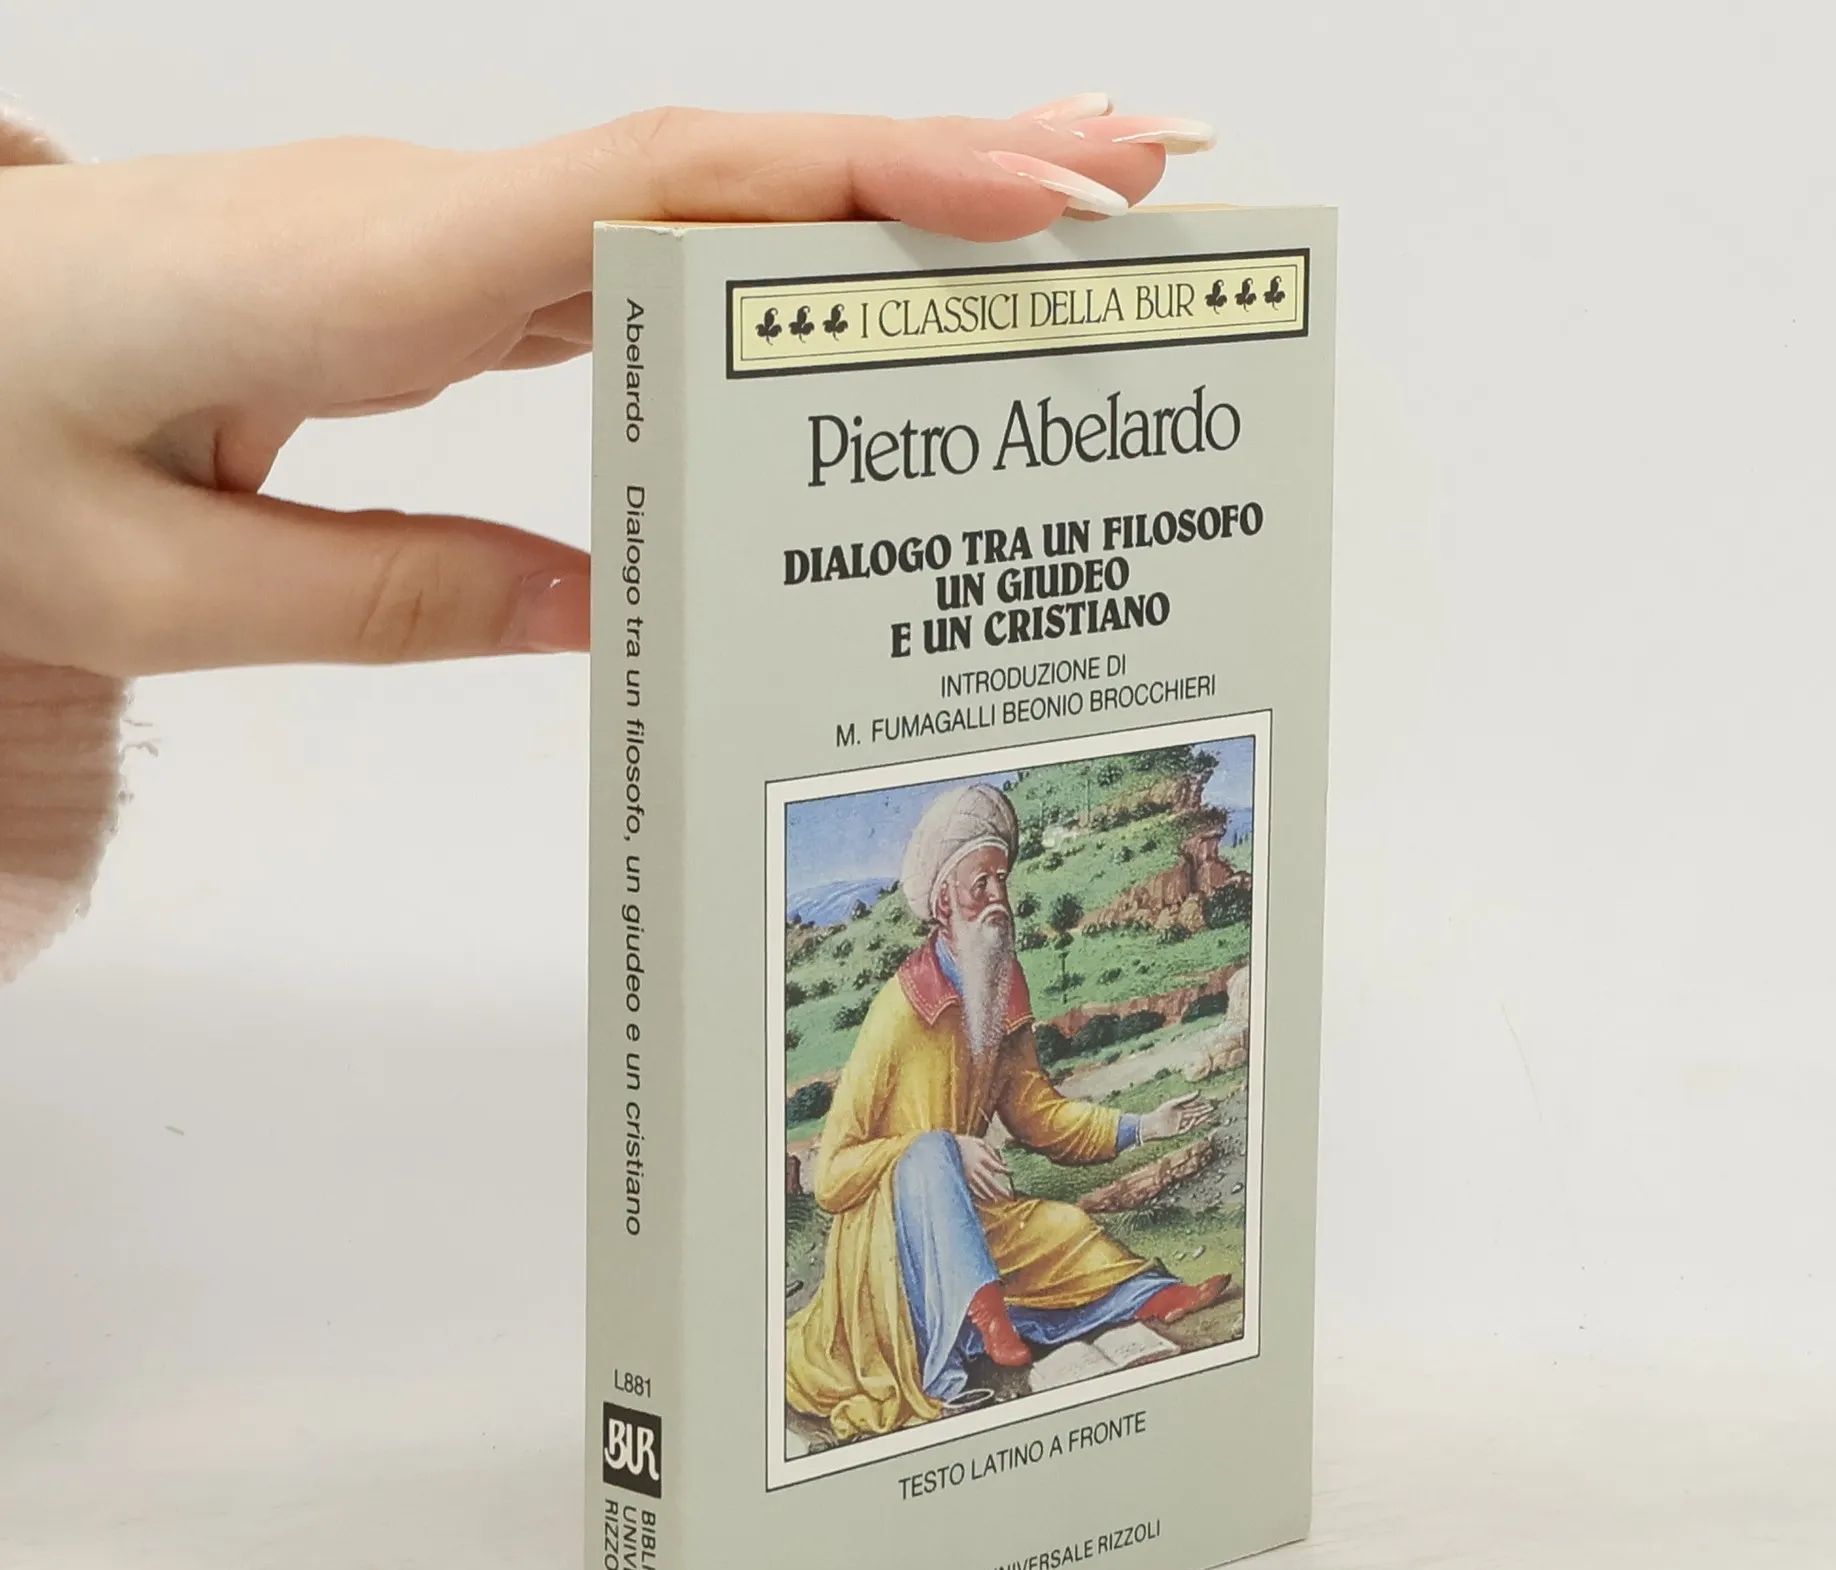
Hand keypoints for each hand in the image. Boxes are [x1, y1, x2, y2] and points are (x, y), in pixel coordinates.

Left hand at [0, 96, 1207, 676]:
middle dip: (944, 157)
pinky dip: (773, 251)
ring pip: (701, 191)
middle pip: (727, 158)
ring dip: (885, 193)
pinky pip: (636, 247)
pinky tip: (856, 288)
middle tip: (1138, 176)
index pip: (659, 190)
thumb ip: (396, 598)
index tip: (1031, 197)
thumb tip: (607, 612)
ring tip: (1059, 226)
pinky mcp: (437, 276)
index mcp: (367, 275)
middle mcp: (427, 223)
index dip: (860, 180)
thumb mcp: (162, 586)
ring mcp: (439, 238)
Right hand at [955, 1135, 1012, 1204]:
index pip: (995, 1166)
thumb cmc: (961, 1143)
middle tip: (1009, 1196)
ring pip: (981, 1188)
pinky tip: (984, 1199)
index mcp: (980, 1157)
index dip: (1004, 1170)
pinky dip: (979, 1195)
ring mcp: (967, 1175)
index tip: (1010, 1173)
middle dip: (1000, 1189)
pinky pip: (971, 1190)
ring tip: (997, 1200)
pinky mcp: (961, 1179)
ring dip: (990, 1194)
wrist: (943, 1147)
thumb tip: (1001, 1158)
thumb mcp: (977, 1141)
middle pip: (990, 1181)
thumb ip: (989, 1149)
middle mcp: (975, 1168)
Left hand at [1137, 1094, 1215, 1143]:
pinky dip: (1192, 1123)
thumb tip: (1198, 1092)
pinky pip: (1188, 1127)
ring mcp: (1181, 1124)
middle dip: (1204, 1111)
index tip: (1209, 1102)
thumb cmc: (1161, 1112)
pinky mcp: (1179, 1131)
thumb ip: (1186, 1098)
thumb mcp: (1174, 1103)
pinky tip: (1195, 1118)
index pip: (1193, 1107)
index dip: (1201, 1105)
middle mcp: (1182, 1117)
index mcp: (1180, 1110)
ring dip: (1201, 1118)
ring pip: (1194, 1121)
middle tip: (1213, 1108)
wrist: (1152, 1124)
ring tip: (1209, 1115)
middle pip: (1195, 1113)